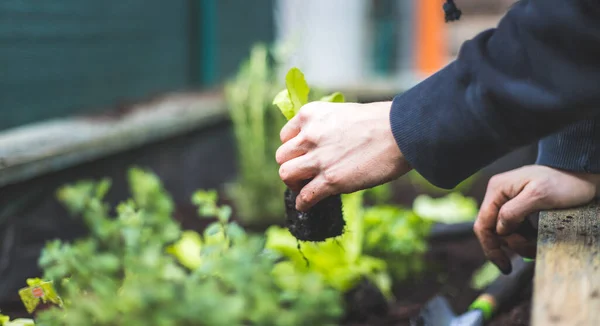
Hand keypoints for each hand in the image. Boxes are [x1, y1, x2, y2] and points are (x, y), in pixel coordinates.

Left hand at [275, 101, 410, 210]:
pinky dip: (303, 203)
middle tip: (303, 174)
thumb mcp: (343, 112)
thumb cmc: (380, 121)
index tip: (301, 155)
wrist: (400, 132)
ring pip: (286, 175)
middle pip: (282, 157)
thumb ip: (326, 127)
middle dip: (291, 166)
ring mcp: (318, 158)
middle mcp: (309, 135)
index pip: (285, 135)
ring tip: (304, 189)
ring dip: (294, 184)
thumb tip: (322, 145)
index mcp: (310, 114)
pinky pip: (305, 196)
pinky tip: (307, 205)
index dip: (293, 148)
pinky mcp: (330, 180)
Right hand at [474, 165, 599, 273]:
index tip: (504, 266)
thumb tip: (499, 230)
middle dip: (512, 244)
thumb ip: (513, 212)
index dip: (491, 247)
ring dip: (520, 242)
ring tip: (537, 245)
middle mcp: (499, 195)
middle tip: (532, 250)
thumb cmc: (564, 181)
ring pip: (506, 231)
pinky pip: (516, 228)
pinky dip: (525, 237)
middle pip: (495, 230)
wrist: (582, 173)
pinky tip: (536, 238)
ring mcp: (508, 201)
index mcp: (497, 190)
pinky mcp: (519, 207)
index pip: (483, 224)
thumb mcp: (539, 196)